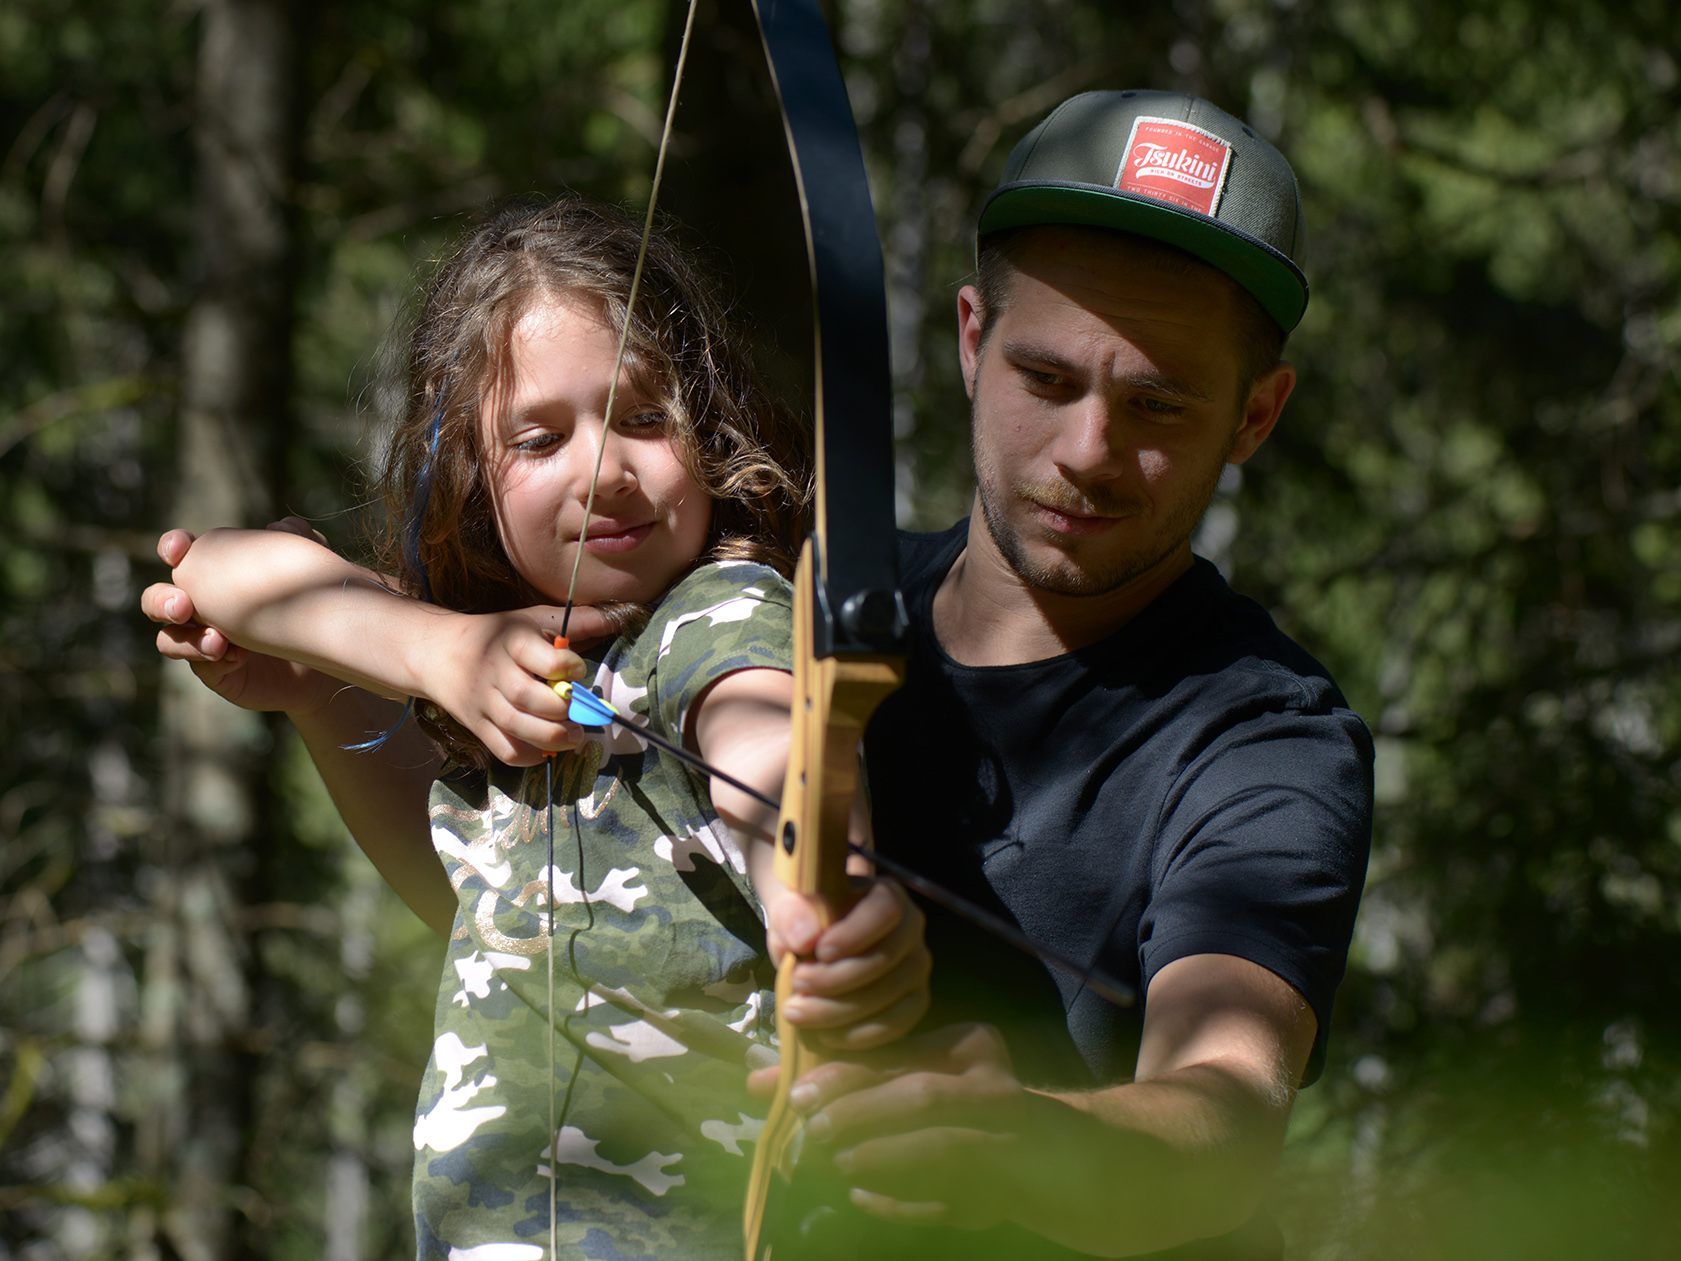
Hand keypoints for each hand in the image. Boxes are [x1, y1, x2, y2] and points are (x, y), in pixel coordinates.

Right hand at [145, 519, 335, 713]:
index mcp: (215, 573)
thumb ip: (297, 540)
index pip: (181, 555)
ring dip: (185, 637)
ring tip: (217, 640)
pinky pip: (197, 664)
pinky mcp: (215, 670)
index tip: (179, 548)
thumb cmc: (312, 606)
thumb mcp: (311, 567)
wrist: (329, 656)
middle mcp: (203, 607)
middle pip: (158, 598)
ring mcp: (205, 639)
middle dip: (162, 600)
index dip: (172, 547)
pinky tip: (236, 655)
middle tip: (184, 605)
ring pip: (168, 637)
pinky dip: (208, 657)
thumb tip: (277, 525)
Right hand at [422, 610, 595, 765]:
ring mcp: (483, 702)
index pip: (544, 659)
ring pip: (516, 726)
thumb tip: (618, 618)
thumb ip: (575, 623)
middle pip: (526, 696)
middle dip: (561, 709)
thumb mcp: (532, 620)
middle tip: (580, 712)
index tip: (577, 669)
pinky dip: (529, 756)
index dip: (568, 667)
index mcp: (512, 641)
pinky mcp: (477, 726)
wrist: (439, 652)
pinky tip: (547, 750)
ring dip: (551, 737)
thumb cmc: (498, 634)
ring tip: (574, 737)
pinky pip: (503, 749)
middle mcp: (494, 672)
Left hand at [759, 878, 929, 1051]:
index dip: (855, 934)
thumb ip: (792, 914)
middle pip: (887, 958)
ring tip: (798, 1011)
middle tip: (798, 984)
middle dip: (838, 979)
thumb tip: (806, 939)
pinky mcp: (912, 1002)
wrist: (810, 945)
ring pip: (891, 996)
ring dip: (840, 1011)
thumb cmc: (806, 920)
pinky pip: (895, 1025)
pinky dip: (857, 1035)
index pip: (886, 910)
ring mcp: (915, 968)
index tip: (819, 950)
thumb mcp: (790, 908)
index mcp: (886, 894)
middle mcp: (910, 930)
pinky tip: (823, 1033)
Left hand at [782, 1022, 1033, 1229]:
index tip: (799, 1095)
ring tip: (837, 1164)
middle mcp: (992, 1089)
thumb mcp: (910, 1071)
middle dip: (859, 1113)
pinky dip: (899, 1202)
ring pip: (940, 1147)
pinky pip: (946, 1200)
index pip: (900, 1057)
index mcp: (971, 1046)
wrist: (1036, 1152)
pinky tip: (861, 1197)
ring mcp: (1003, 1142)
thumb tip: (759, 1078)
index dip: (844, 1076)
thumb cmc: (955, 1100)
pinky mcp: (999, 1192)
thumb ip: (845, 1072)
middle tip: (814, 1132)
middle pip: (921, 1097)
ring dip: (880, 1156)